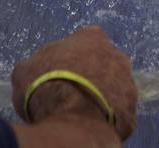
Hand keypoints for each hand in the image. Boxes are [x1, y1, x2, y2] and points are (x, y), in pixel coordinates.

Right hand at [11, 26, 138, 139]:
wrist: (72, 117)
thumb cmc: (47, 85)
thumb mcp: (26, 70)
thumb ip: (39, 63)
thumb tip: (39, 67)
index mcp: (92, 37)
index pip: (86, 40)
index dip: (73, 56)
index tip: (62, 70)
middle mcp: (117, 55)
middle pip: (104, 63)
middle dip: (92, 74)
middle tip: (73, 90)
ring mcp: (128, 82)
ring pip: (115, 87)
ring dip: (102, 94)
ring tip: (83, 109)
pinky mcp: (132, 110)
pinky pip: (118, 112)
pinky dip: (107, 116)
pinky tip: (92, 121)